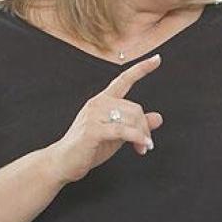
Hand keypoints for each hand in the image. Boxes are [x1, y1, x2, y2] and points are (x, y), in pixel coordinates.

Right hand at [45, 54, 162, 183]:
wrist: (63, 163)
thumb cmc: (89, 148)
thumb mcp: (118, 134)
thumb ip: (136, 124)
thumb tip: (159, 118)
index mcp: (103, 101)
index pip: (124, 80)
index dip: (141, 69)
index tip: (157, 58)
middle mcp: (98, 103)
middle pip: (135, 108)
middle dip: (144, 127)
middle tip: (147, 144)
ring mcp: (93, 115)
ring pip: (131, 119)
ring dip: (142, 135)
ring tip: (143, 148)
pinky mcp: (92, 130)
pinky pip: (123, 130)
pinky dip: (137, 138)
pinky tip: (142, 145)